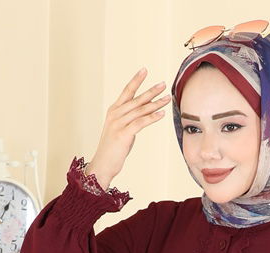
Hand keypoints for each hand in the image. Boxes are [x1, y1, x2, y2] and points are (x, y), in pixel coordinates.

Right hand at [87, 67, 170, 188]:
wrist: (102, 164)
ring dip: (155, 104)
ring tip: (167, 98)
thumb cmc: (113, 149)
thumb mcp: (121, 129)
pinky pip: (140, 123)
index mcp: (114, 111)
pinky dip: (151, 118)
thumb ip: (130, 119)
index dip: (136, 80)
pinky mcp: (123, 135)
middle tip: (163, 84)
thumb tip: (143, 113)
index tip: (144, 70)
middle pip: (136, 99)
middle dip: (151, 91)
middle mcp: (115, 114)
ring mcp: (118, 124)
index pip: (126, 91)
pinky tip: (161, 114)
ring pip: (140, 110)